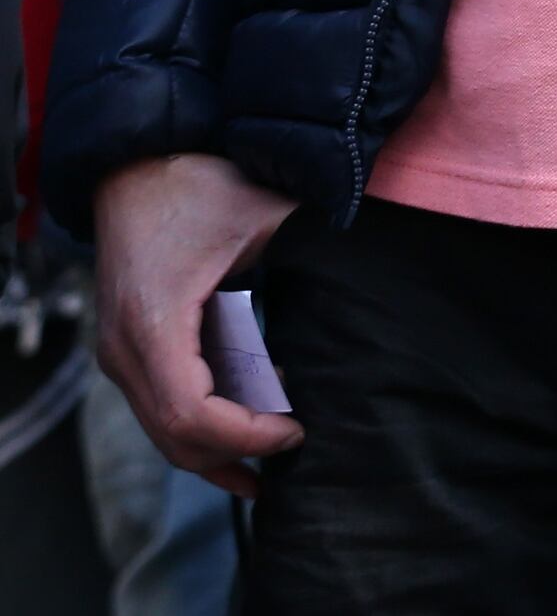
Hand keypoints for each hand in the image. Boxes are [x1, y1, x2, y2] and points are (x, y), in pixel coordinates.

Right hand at [91, 153, 300, 496]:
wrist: (134, 164)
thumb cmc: (196, 185)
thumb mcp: (261, 210)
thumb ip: (313, 241)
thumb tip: (377, 265)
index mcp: (153, 323)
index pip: (189, 413)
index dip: (244, 434)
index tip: (295, 428)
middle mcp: (124, 350)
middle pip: (173, 436)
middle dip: (235, 451)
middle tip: (297, 442)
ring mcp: (119, 353)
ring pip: (162, 431)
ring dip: (218, 449)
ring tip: (278, 448)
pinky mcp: (127, 349)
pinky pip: (158, 408)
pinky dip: (201, 428)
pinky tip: (246, 433)